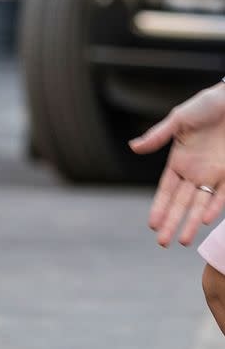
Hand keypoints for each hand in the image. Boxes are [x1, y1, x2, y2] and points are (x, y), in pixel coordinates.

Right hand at [129, 81, 224, 245]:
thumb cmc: (206, 105)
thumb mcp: (178, 119)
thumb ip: (158, 135)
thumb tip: (133, 147)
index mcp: (179, 161)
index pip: (166, 191)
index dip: (159, 208)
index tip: (152, 225)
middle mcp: (195, 172)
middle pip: (181, 203)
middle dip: (172, 224)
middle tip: (163, 243)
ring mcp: (213, 174)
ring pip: (200, 205)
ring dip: (192, 223)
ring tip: (184, 241)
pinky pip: (223, 194)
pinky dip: (215, 207)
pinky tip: (205, 220)